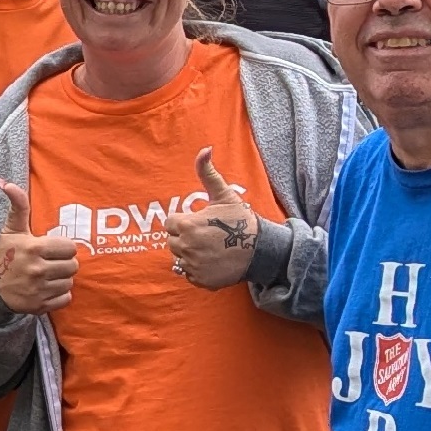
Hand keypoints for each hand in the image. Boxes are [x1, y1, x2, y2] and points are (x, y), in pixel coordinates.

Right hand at [0, 180, 79, 314]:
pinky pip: (66, 298)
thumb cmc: (4, 255)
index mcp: (34, 248)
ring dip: (61, 278)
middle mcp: (37, 269)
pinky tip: (46, 288)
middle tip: (50, 262)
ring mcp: (39, 289)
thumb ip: (17, 205)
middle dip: (63, 263)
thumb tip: (5, 182)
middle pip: (73, 265)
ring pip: (70, 282)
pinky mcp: (40, 306)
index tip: (51, 249)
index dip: (62, 247)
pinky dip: (59, 295)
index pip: (70, 247)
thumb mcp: (11, 229)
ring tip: (47, 275)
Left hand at [165, 148, 261, 289]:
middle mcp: (186, 247)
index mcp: (186, 225)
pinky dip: (197, 270)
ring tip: (209, 249)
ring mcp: (192, 266)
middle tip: (205, 236)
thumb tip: (205, 149)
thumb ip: (208, 173)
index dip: (184, 221)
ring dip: (189, 254)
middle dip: (184, 238)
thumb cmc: (241, 220)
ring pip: (179, 258)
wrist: (260, 250)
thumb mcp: (223, 195)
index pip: (170, 223)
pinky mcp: (200, 280)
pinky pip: (188, 274)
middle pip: (172, 242)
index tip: (199, 222)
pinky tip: (212, 262)